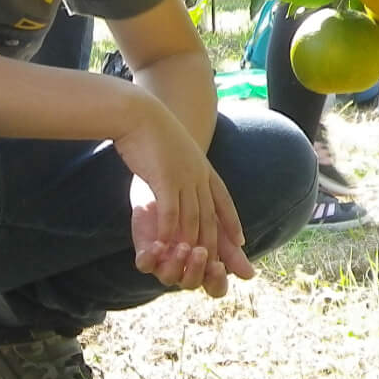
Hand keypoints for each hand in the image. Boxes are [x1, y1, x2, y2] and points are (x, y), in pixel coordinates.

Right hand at [112, 103, 253, 296]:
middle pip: (211, 215)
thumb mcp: (175, 149)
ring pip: (194, 217)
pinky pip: (172, 212)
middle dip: (218, 243)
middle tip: (220, 266)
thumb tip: (181, 172)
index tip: (241, 240)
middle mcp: (199, 174)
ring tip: (192, 263)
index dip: (232, 221)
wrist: (138, 112)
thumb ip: (182, 165)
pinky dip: (171, 231)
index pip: (223, 199)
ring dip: (193, 243)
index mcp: (203, 167)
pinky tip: (166, 246)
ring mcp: (184, 177)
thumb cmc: (150, 129)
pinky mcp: (166, 179)